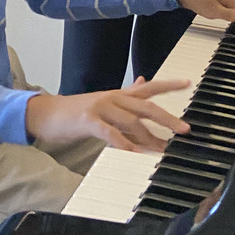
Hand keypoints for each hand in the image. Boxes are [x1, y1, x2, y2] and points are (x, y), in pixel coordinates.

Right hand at [24, 77, 190, 151]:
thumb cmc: (77, 112)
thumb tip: (144, 81)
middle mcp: (112, 97)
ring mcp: (100, 107)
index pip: (148, 87)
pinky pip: (110, 132)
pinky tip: (132, 153)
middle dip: (167, 118)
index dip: (169, 84)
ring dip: (149, 138)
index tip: (188, 83)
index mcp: (118, 94)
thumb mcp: (104, 100)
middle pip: (146, 106)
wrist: (47, 113)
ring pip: (131, 120)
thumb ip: (126, 94)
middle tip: (184, 129)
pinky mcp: (88, 120)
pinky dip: (123, 143)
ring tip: (162, 150)